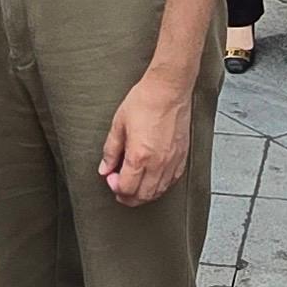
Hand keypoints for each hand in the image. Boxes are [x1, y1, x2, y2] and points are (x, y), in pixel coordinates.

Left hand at [99, 72, 192, 204]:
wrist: (168, 89)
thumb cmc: (145, 101)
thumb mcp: (118, 125)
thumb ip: (110, 151)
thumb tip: (104, 168)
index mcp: (139, 156)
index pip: (126, 188)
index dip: (115, 187)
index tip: (111, 178)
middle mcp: (158, 162)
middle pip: (143, 195)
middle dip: (128, 196)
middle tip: (119, 187)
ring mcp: (172, 161)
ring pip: (158, 192)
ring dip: (144, 194)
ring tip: (135, 184)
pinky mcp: (182, 156)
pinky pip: (172, 181)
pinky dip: (160, 186)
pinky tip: (152, 178)